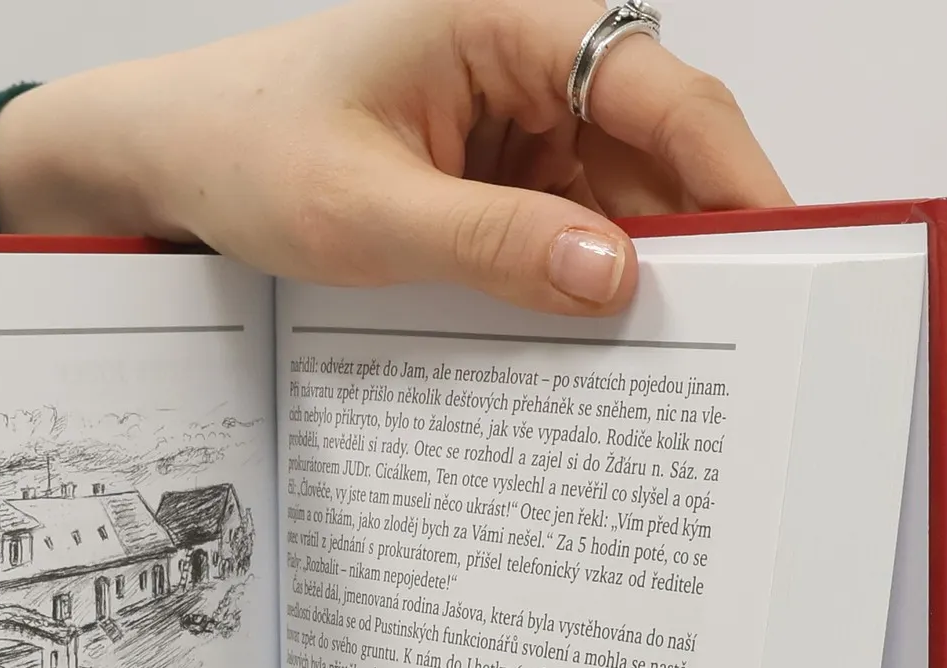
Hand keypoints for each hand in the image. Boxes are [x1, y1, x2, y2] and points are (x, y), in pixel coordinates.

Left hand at [0, 0, 787, 315]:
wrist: (167, 158)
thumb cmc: (243, 149)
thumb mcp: (363, 214)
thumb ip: (493, 243)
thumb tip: (616, 278)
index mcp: (499, 22)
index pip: (650, 85)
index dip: (726, 166)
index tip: (779, 243)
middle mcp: (519, 59)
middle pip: (649, 141)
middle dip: (688, 231)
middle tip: (731, 330)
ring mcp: (507, 117)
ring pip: (612, 191)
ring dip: (631, 267)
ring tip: (662, 356)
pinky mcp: (489, 171)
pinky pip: (561, 222)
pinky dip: (576, 278)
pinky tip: (587, 340)